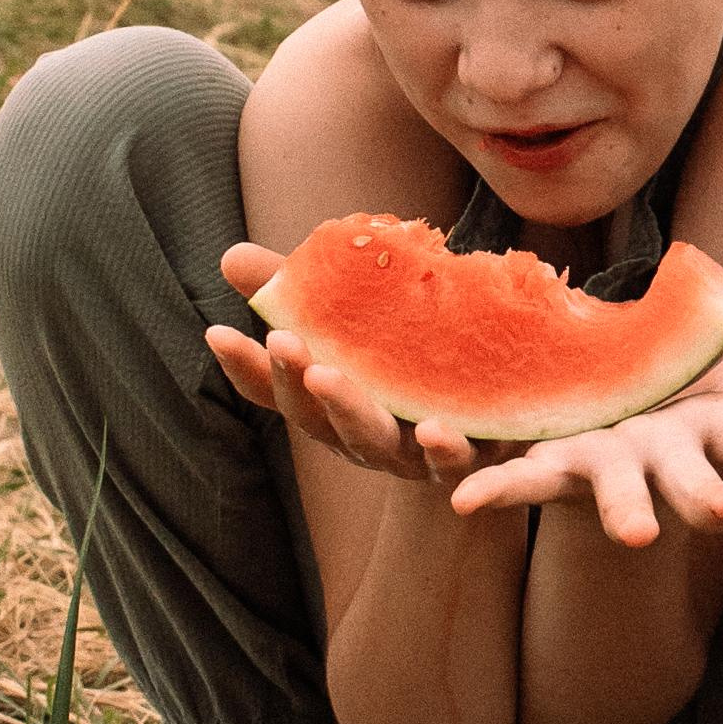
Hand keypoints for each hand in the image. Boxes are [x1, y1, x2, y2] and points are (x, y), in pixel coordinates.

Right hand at [207, 242, 490, 490]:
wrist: (505, 417)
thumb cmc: (412, 365)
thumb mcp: (360, 325)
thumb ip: (301, 296)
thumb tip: (230, 257)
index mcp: (331, 405)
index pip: (277, 391)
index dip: (247, 367)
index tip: (217, 331)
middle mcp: (362, 437)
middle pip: (319, 418)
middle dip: (298, 381)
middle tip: (285, 342)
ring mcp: (412, 454)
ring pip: (376, 443)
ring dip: (351, 413)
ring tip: (330, 378)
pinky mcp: (470, 462)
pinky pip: (456, 467)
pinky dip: (443, 454)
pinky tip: (435, 432)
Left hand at [448, 254, 722, 547]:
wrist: (619, 466)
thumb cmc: (691, 412)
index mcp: (717, 441)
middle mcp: (668, 469)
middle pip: (694, 487)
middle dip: (709, 499)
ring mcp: (610, 477)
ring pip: (613, 496)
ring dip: (616, 512)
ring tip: (625, 533)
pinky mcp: (551, 474)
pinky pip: (519, 483)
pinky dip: (493, 489)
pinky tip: (463, 498)